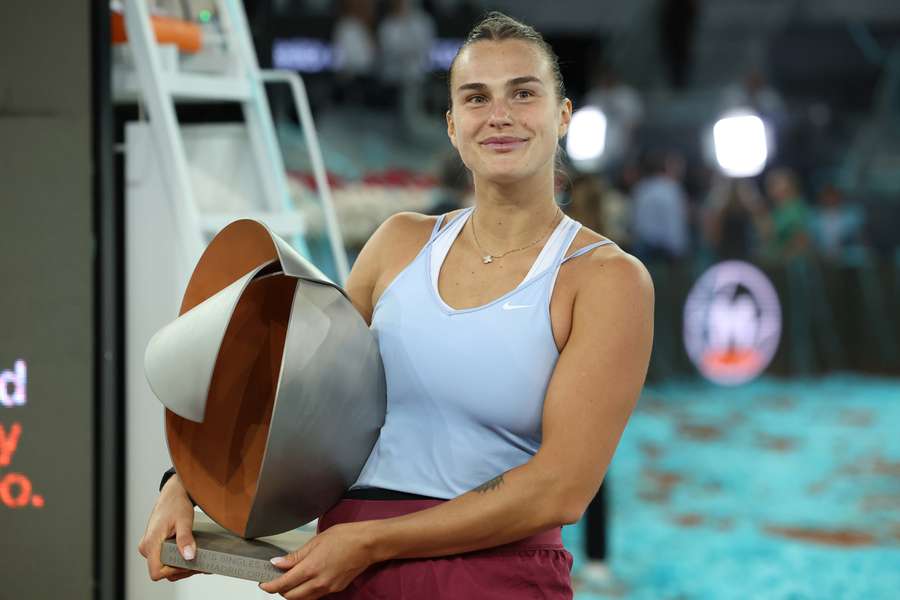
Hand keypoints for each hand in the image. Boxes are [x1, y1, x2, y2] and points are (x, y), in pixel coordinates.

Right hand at [137, 474, 205, 581]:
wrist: (174, 493)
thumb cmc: (176, 503)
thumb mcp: (184, 520)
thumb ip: (185, 538)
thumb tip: (188, 556)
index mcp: (150, 543)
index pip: (157, 572)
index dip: (174, 572)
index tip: (189, 563)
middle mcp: (146, 547)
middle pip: (162, 572)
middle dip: (181, 570)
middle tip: (199, 562)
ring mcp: (149, 547)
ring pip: (164, 567)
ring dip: (180, 566)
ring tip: (197, 558)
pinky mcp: (155, 546)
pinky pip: (165, 560)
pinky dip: (177, 561)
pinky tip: (190, 554)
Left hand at [260, 522, 377, 598]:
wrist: (368, 544)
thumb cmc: (345, 537)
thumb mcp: (316, 541)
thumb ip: (295, 556)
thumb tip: (278, 563)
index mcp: (311, 568)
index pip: (283, 584)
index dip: (269, 586)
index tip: (263, 583)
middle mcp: (318, 582)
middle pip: (291, 597)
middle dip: (280, 591)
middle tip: (275, 579)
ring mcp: (328, 588)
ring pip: (303, 599)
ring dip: (293, 593)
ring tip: (290, 579)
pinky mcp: (336, 589)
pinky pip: (315, 595)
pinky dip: (307, 591)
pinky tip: (307, 579)